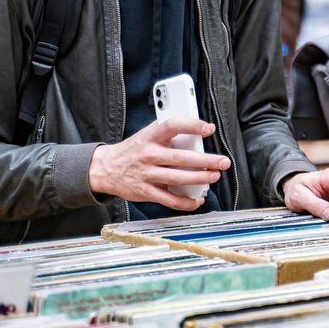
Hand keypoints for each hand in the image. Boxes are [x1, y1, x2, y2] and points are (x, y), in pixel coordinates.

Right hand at [88, 118, 230, 210]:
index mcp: (150, 137)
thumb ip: (166, 134)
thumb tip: (195, 133)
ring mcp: (147, 174)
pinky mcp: (145, 191)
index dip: (191, 125)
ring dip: (199, 179)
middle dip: (206, 160)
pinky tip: (197, 199)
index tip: (208, 128)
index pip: (171, 126)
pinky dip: (186, 202)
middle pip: (181, 157)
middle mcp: (148, 155)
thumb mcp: (146, 135)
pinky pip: (169, 200)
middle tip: (222, 161)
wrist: (105, 168)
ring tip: (214, 176)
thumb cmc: (133, 150)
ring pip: (178, 178)